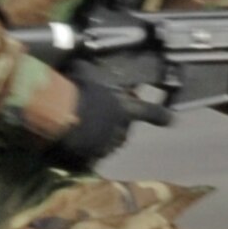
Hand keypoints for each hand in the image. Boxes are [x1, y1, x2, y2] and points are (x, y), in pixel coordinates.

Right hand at [51, 79, 172, 167]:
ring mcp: (105, 149)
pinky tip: (68, 144)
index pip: (150, 112)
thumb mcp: (84, 74)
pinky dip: (81, 153)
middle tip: (97, 118)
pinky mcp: (88, 163)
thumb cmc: (74, 90)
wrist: (57, 117)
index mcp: (125, 110)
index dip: (159, 115)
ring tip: (78, 131)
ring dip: (98, 140)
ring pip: (106, 146)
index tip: (170, 119)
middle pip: (123, 133)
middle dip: (113, 127)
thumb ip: (89, 74)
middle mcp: (120, 132)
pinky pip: (88, 159)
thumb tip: (81, 64)